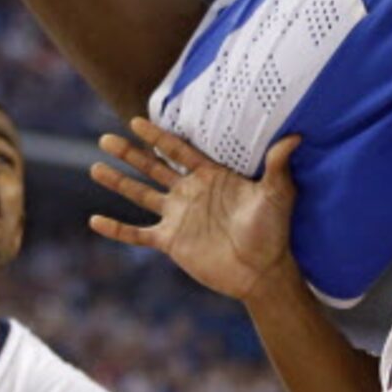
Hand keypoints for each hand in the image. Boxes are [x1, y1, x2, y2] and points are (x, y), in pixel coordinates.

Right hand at [90, 121, 296, 301]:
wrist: (263, 270)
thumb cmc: (273, 230)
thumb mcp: (277, 194)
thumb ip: (278, 165)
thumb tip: (296, 136)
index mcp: (211, 177)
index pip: (179, 150)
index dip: (158, 136)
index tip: (137, 120)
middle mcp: (190, 193)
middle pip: (153, 168)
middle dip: (130, 153)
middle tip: (105, 137)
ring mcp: (178, 217)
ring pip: (141, 195)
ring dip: (119, 182)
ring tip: (95, 167)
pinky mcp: (172, 242)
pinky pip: (138, 234)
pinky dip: (117, 229)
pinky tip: (95, 220)